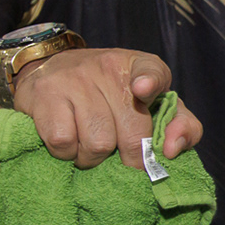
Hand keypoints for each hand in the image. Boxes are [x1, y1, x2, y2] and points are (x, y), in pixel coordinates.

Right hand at [12, 48, 202, 169]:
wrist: (53, 68)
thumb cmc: (114, 95)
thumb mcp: (153, 103)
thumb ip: (180, 124)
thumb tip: (173, 149)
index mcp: (141, 65)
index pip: (152, 71)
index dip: (149, 82)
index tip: (143, 90)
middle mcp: (108, 67)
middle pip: (131, 132)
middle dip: (130, 156)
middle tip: (121, 155)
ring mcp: (74, 79)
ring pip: (97, 144)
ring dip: (95, 158)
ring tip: (91, 145)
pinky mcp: (44, 94)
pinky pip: (63, 142)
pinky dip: (67, 153)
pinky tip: (70, 142)